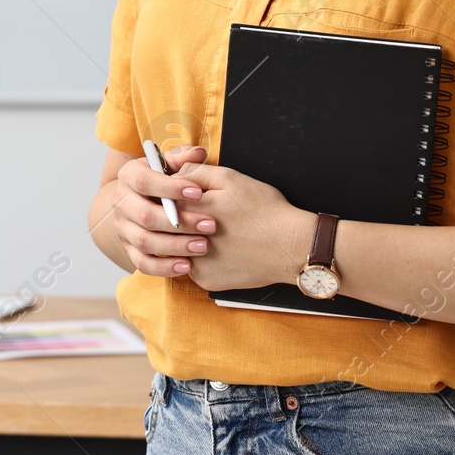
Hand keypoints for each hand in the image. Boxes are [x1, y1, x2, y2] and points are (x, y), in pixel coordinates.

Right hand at [107, 144, 215, 276]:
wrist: (145, 200)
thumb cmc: (165, 180)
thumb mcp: (171, 164)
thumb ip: (184, 158)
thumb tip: (198, 154)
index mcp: (129, 176)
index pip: (144, 181)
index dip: (171, 188)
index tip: (199, 193)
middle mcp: (121, 202)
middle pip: (145, 216)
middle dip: (180, 222)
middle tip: (210, 225)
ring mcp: (123, 228)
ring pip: (144, 242)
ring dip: (175, 246)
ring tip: (203, 246)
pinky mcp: (129, 249)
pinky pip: (143, 263)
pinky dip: (164, 267)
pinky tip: (188, 266)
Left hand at [172, 162, 315, 292]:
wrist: (292, 247)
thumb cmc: (265, 209)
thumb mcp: (230, 179)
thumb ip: (195, 172)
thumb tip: (171, 173)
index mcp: (189, 210)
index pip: (163, 199)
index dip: (175, 195)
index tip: (190, 196)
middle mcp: (186, 240)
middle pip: (167, 226)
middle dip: (180, 218)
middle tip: (207, 216)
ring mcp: (195, 264)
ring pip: (177, 248)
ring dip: (187, 240)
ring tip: (215, 232)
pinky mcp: (206, 281)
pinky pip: (193, 267)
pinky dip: (203, 259)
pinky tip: (224, 250)